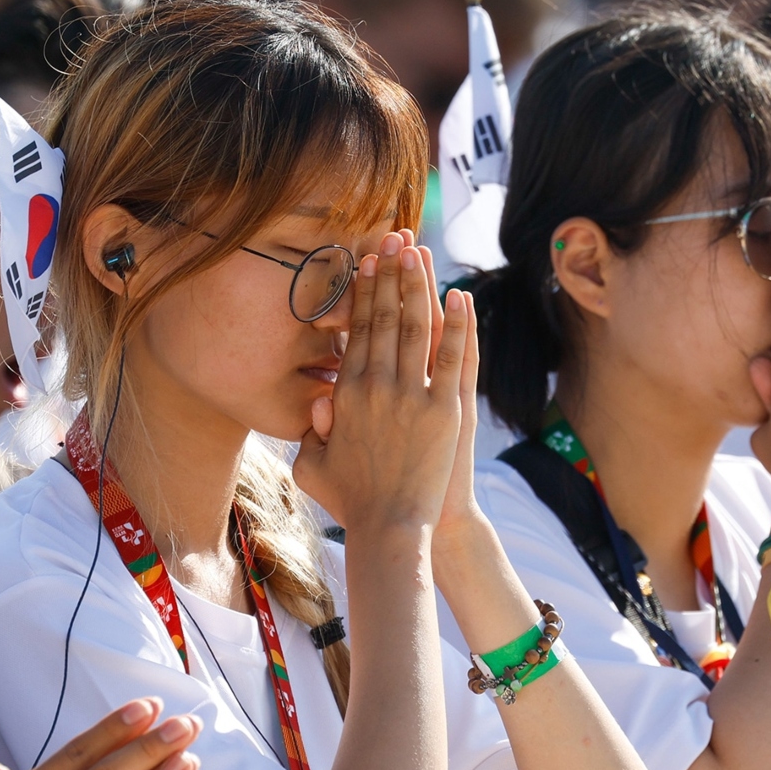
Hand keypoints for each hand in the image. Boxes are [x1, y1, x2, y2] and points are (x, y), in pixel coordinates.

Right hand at [293, 232, 470, 531]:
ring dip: (418, 287)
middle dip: (389, 275)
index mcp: (346, 394)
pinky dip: (458, 325)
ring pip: (416, 328)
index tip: (367, 263)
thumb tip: (316, 401)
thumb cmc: (352, 503)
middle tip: (393, 239)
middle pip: (384, 318)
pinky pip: (454, 357)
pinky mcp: (445, 409)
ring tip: (419, 253)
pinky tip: (461, 295)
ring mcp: (412, 395)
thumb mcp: (312, 467)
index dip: (364, 293)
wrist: (390, 530)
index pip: (357, 331)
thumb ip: (308, 433)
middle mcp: (376, 386)